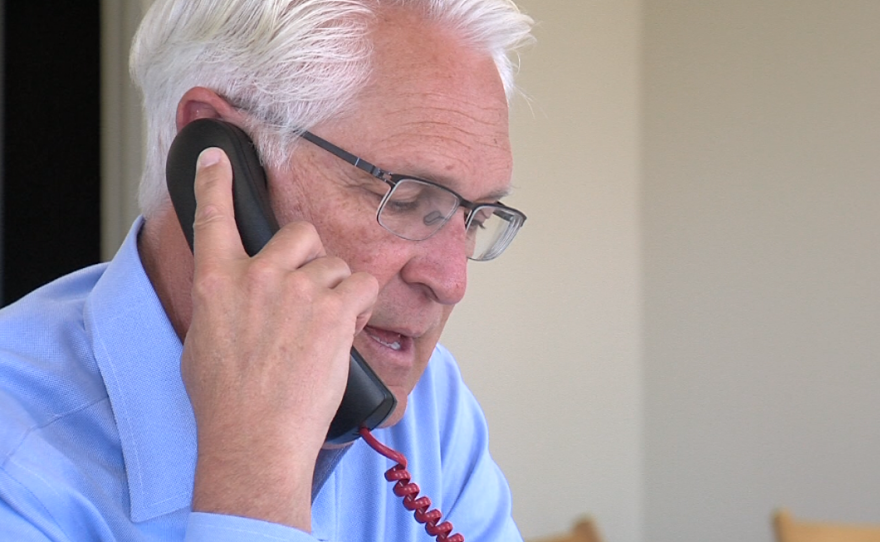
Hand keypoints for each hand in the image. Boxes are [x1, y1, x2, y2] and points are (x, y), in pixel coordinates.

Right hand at [180, 148, 377, 529]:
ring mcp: (298, 291)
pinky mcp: (333, 311)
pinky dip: (359, 306)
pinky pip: (361, 286)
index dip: (214, 180)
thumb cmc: (226, 400)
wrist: (254, 437)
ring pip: (334, 264)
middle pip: (299, 232)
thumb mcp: (203, 342)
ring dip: (335, 290)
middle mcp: (257, 276)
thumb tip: (237, 292)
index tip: (216, 157)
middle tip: (307, 291)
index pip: (212, 216)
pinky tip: (345, 329)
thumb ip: (222, 303)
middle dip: (310, 256)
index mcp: (216, 281)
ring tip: (324, 327)